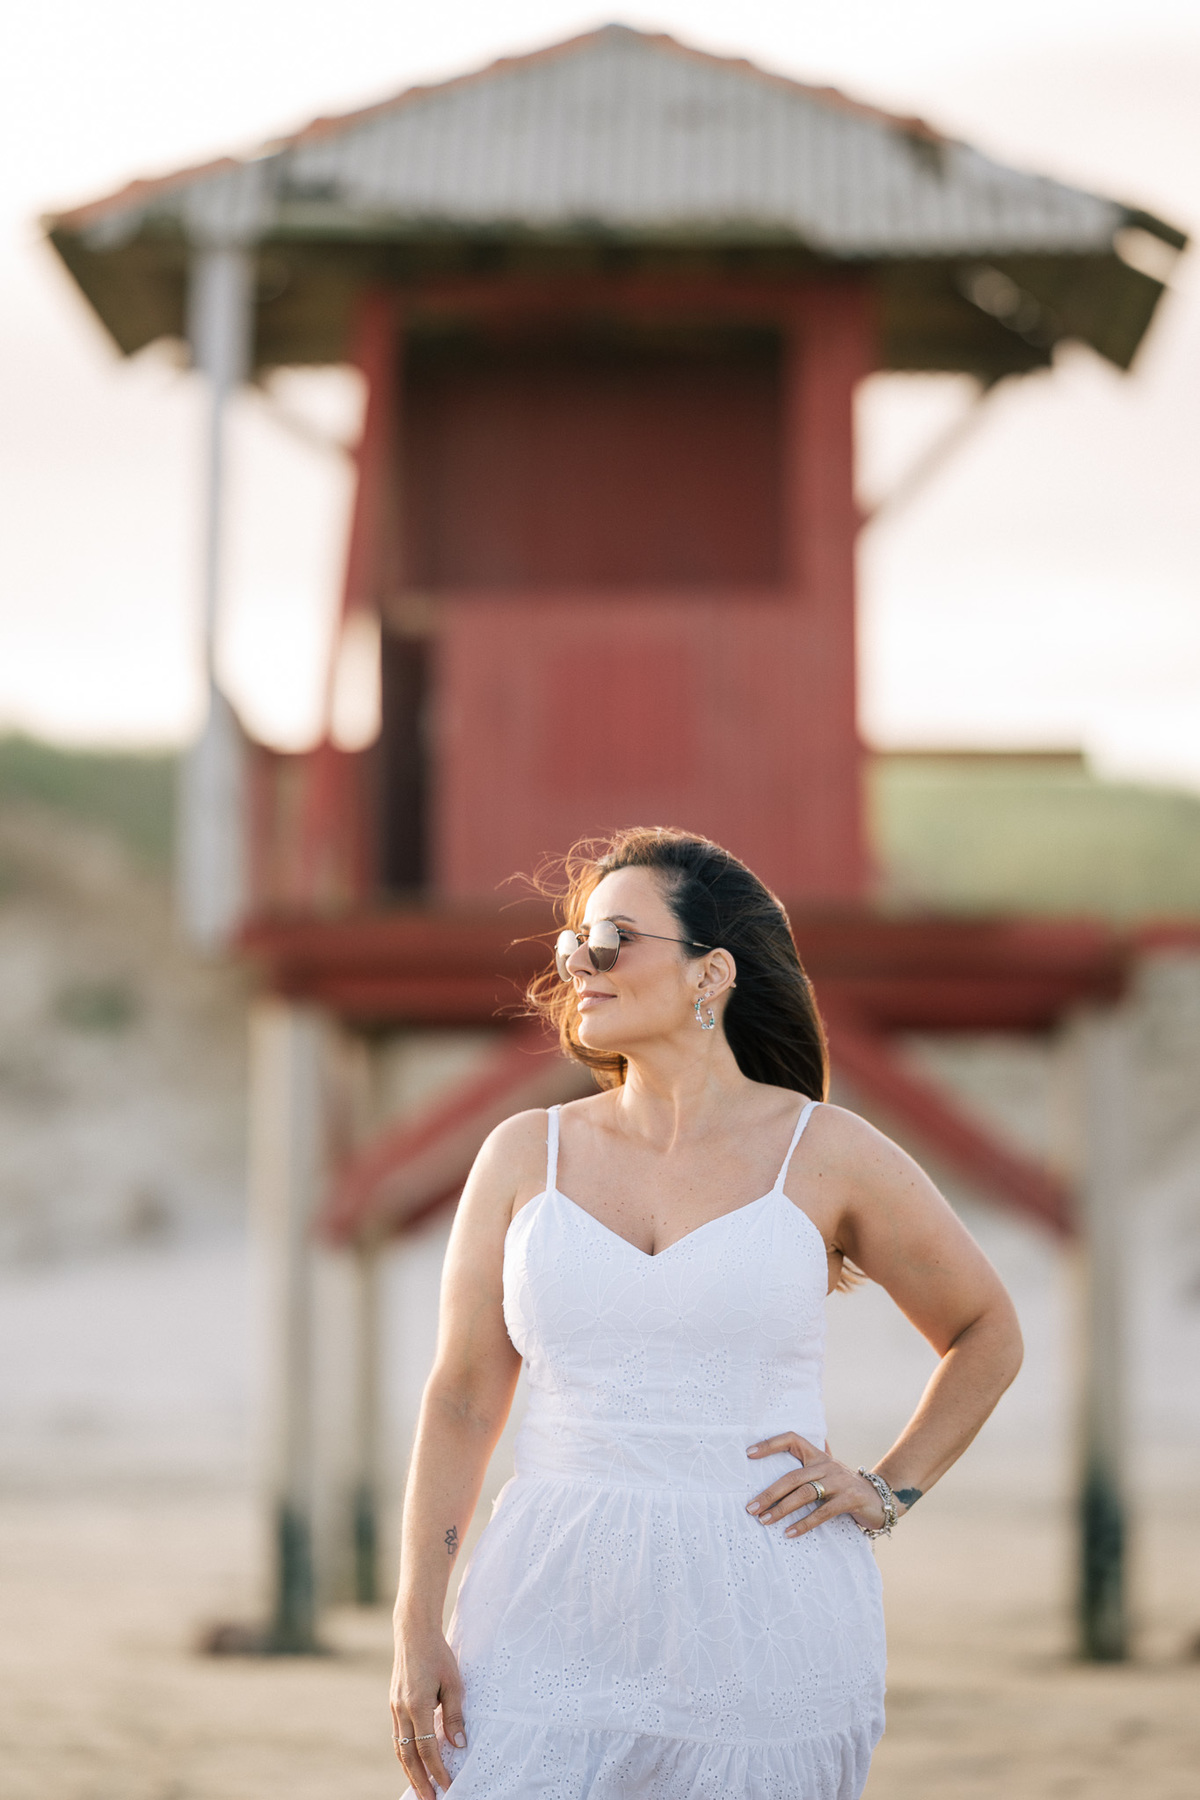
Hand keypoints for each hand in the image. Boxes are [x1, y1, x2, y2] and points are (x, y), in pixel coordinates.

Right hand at [390, 1628, 466, 1796]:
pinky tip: (412, 1763)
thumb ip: (454, 1716)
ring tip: (420, 1789)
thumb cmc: (438, 1655)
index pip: (427, 1747)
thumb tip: (459, 1745)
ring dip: (409, 1771)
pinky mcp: (393, 1704)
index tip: (448, 1785)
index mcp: (417, 1705)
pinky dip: (404, 1754)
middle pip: (408, 1755)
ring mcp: (394, 1708)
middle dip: (419, 1780)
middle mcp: (401, 1710)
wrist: (414, 1632)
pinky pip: (397, 1736)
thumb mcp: (453, 1683)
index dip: (437, 1770)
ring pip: (399, 1748)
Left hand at [746, 1432, 884, 1538]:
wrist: (880, 1498)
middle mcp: (827, 1465)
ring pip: (804, 1494)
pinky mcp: (849, 1499)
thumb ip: (810, 1462)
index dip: (771, 1444)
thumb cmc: (845, 1486)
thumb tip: (785, 1451)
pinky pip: (822, 1513)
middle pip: (792, 1477)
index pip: (792, 1439)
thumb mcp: (828, 1471)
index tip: (749, 1453)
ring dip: (781, 1509)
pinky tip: (789, 1533)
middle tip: (751, 1507)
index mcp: (818, 1456)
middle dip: (769, 1493)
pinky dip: (804, 1524)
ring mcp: (839, 1482)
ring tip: (764, 1521)